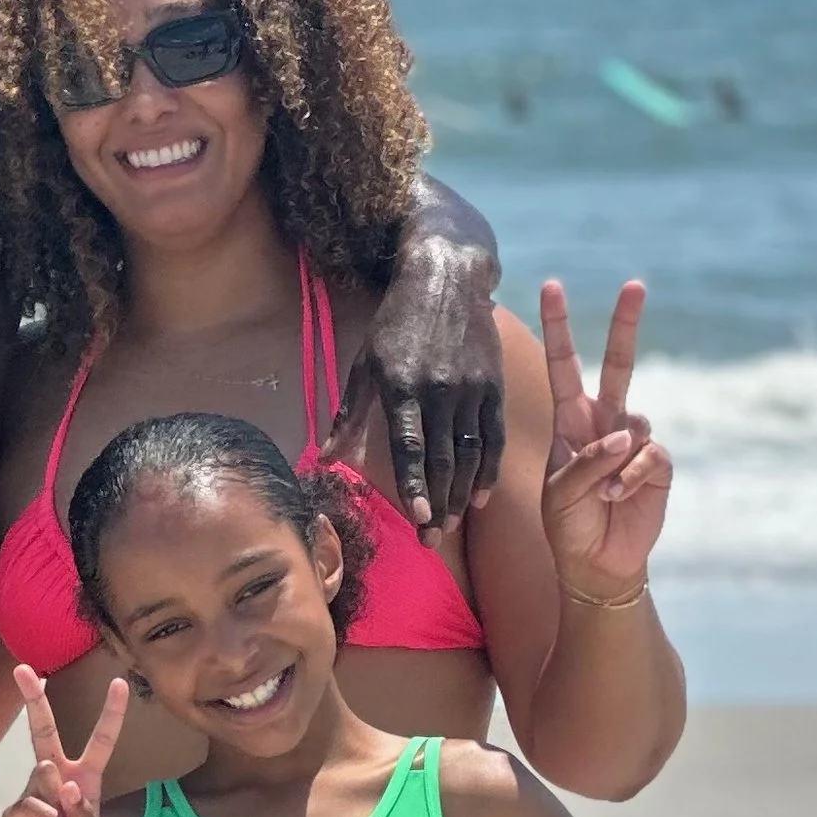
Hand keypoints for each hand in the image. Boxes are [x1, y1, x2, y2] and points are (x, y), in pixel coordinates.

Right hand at [0, 666, 128, 816]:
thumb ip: (83, 814)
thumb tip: (64, 786)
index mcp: (86, 781)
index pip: (99, 741)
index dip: (110, 714)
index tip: (120, 683)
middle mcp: (57, 781)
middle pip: (45, 733)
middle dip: (34, 701)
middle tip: (24, 670)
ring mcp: (33, 796)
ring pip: (42, 771)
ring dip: (57, 790)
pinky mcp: (14, 815)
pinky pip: (29, 804)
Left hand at [331, 220, 505, 524]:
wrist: (447, 275)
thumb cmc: (397, 322)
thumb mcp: (364, 361)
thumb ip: (348, 413)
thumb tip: (323, 458)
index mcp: (402, 385)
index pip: (409, 444)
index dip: (414, 482)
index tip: (418, 515)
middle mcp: (439, 390)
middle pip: (440, 459)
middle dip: (436, 504)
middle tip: (430, 541)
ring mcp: (471, 388)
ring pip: (469, 454)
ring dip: (460, 495)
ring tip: (450, 525)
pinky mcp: (493, 385)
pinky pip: (492, 437)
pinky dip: (488, 469)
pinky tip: (481, 496)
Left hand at [540, 279, 672, 600]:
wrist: (598, 564)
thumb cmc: (568, 526)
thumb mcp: (558, 494)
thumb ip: (583, 462)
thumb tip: (622, 437)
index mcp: (570, 422)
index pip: (563, 367)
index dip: (559, 328)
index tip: (552, 286)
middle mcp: (603, 423)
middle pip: (618, 365)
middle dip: (625, 325)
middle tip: (634, 284)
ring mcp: (633, 442)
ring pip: (634, 422)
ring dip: (615, 458)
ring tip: (603, 492)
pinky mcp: (657, 465)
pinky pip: (649, 454)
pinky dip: (632, 475)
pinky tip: (620, 496)